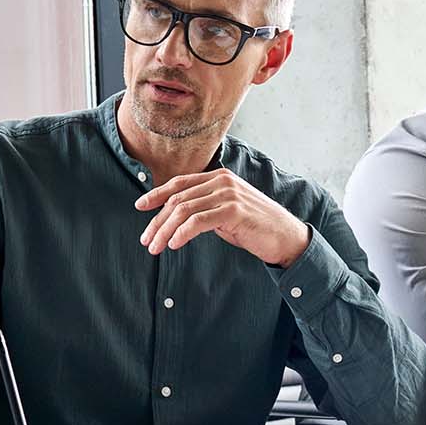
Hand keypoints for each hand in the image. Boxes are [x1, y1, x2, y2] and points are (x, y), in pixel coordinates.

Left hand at [136, 169, 310, 267]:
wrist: (286, 236)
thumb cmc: (254, 227)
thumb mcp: (225, 213)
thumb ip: (204, 209)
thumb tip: (176, 219)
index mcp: (218, 177)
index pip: (180, 183)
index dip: (157, 194)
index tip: (140, 207)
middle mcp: (222, 181)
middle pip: (178, 198)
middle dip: (157, 221)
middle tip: (146, 240)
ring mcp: (228, 194)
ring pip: (184, 210)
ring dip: (165, 231)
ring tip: (156, 247)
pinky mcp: (233, 211)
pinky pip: (198, 221)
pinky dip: (182, 233)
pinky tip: (174, 245)